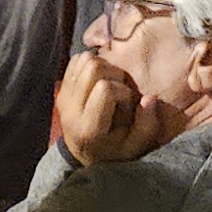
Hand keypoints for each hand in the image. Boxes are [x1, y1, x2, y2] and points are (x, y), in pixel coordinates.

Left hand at [53, 50, 163, 166]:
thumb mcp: (135, 147)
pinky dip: (92, 64)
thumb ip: (147, 126)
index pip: (105, 89)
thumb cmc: (114, 150)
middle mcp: (70, 110)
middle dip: (115, 75)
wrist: (83, 152)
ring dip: (105, 67)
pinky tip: (100, 80)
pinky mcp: (62, 87)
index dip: (122, 91)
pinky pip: (77, 60)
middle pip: (94, 68)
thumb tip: (150, 98)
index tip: (127, 105)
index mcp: (88, 128)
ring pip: (85, 60)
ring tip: (112, 85)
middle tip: (121, 91)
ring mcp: (63, 96)